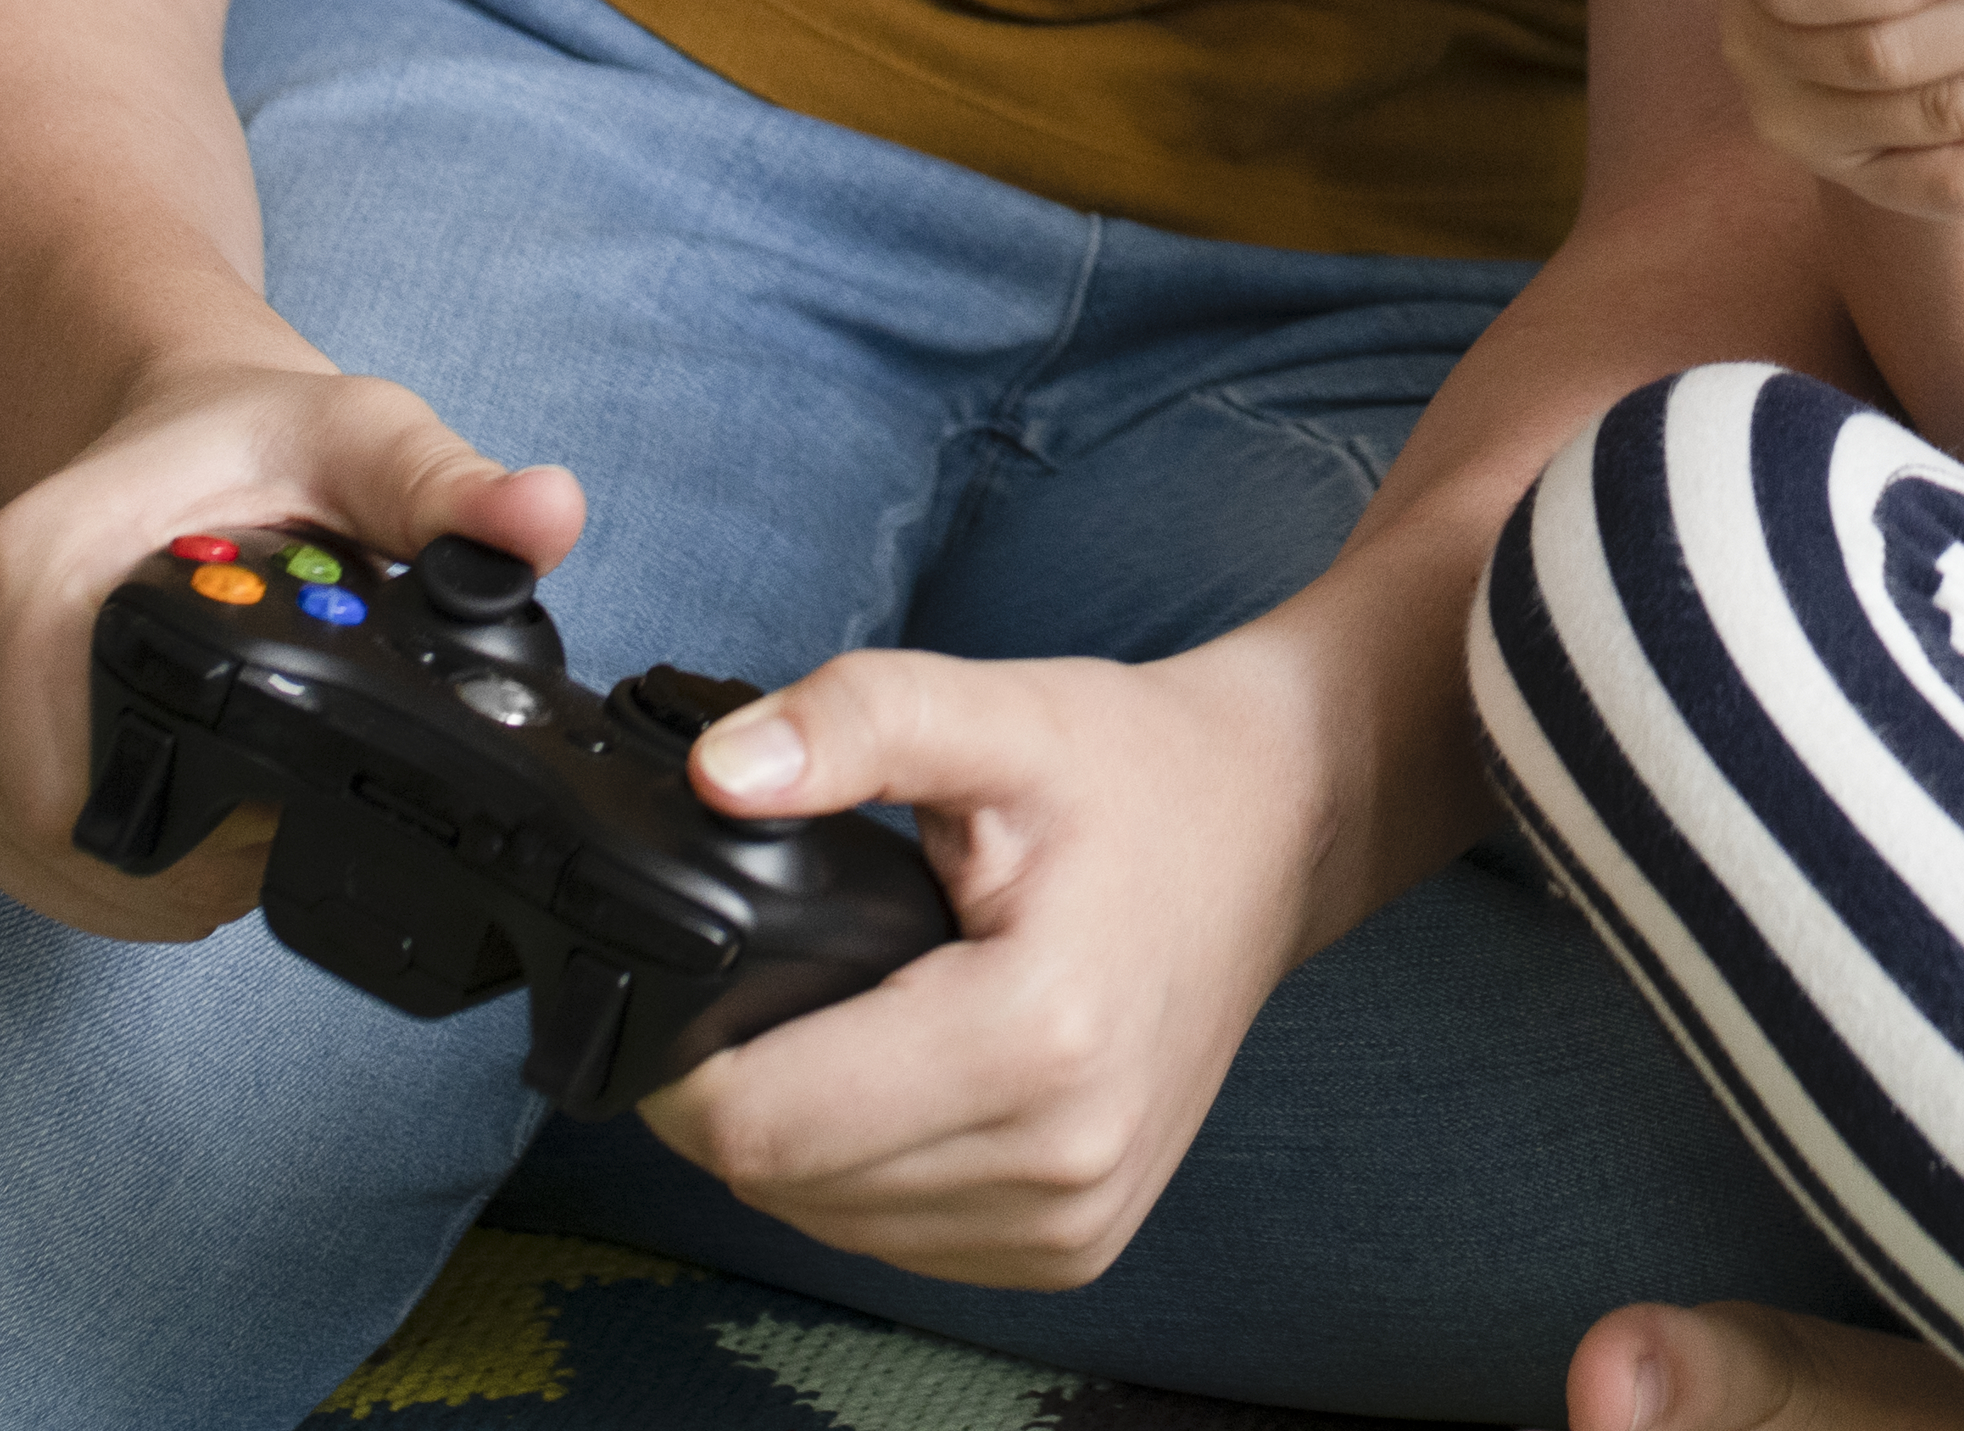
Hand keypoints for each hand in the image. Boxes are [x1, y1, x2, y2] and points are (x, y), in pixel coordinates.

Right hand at [0, 351, 586, 945]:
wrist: (178, 429)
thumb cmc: (266, 442)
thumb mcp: (371, 439)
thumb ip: (453, 488)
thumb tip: (545, 513)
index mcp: (44, 557)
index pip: (47, 733)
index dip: (156, 813)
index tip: (260, 820)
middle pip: (42, 819)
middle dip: (169, 859)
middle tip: (274, 832)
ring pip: (21, 854)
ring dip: (134, 881)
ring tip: (239, 837)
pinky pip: (1, 856)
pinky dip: (94, 881)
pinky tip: (179, 850)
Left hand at [642, 631, 1339, 1283]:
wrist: (1278, 829)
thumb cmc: (1138, 772)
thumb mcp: (998, 715)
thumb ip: (857, 724)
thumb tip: (722, 772)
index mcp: (1037, 1035)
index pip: (764, 1125)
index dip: (686, 1061)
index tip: (695, 980)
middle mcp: (1062, 1156)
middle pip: (783, 1182)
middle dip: (742, 1091)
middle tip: (778, 978)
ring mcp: (1075, 1219)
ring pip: (829, 1223)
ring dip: (803, 1140)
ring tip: (852, 1018)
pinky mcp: (1075, 1247)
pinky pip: (898, 1241)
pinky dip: (867, 1173)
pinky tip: (902, 1078)